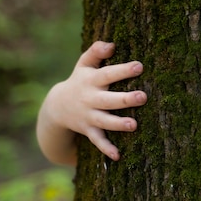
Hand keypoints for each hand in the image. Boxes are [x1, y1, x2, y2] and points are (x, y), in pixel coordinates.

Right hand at [37, 41, 146, 164]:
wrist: (56, 107)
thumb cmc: (80, 81)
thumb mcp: (84, 65)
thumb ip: (95, 52)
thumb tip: (111, 45)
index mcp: (91, 81)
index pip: (108, 74)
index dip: (123, 70)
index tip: (139, 66)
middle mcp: (90, 99)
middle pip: (108, 99)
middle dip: (125, 99)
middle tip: (143, 96)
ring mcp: (89, 116)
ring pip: (105, 121)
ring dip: (118, 124)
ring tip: (134, 125)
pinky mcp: (89, 131)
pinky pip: (97, 141)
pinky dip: (106, 148)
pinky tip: (118, 156)